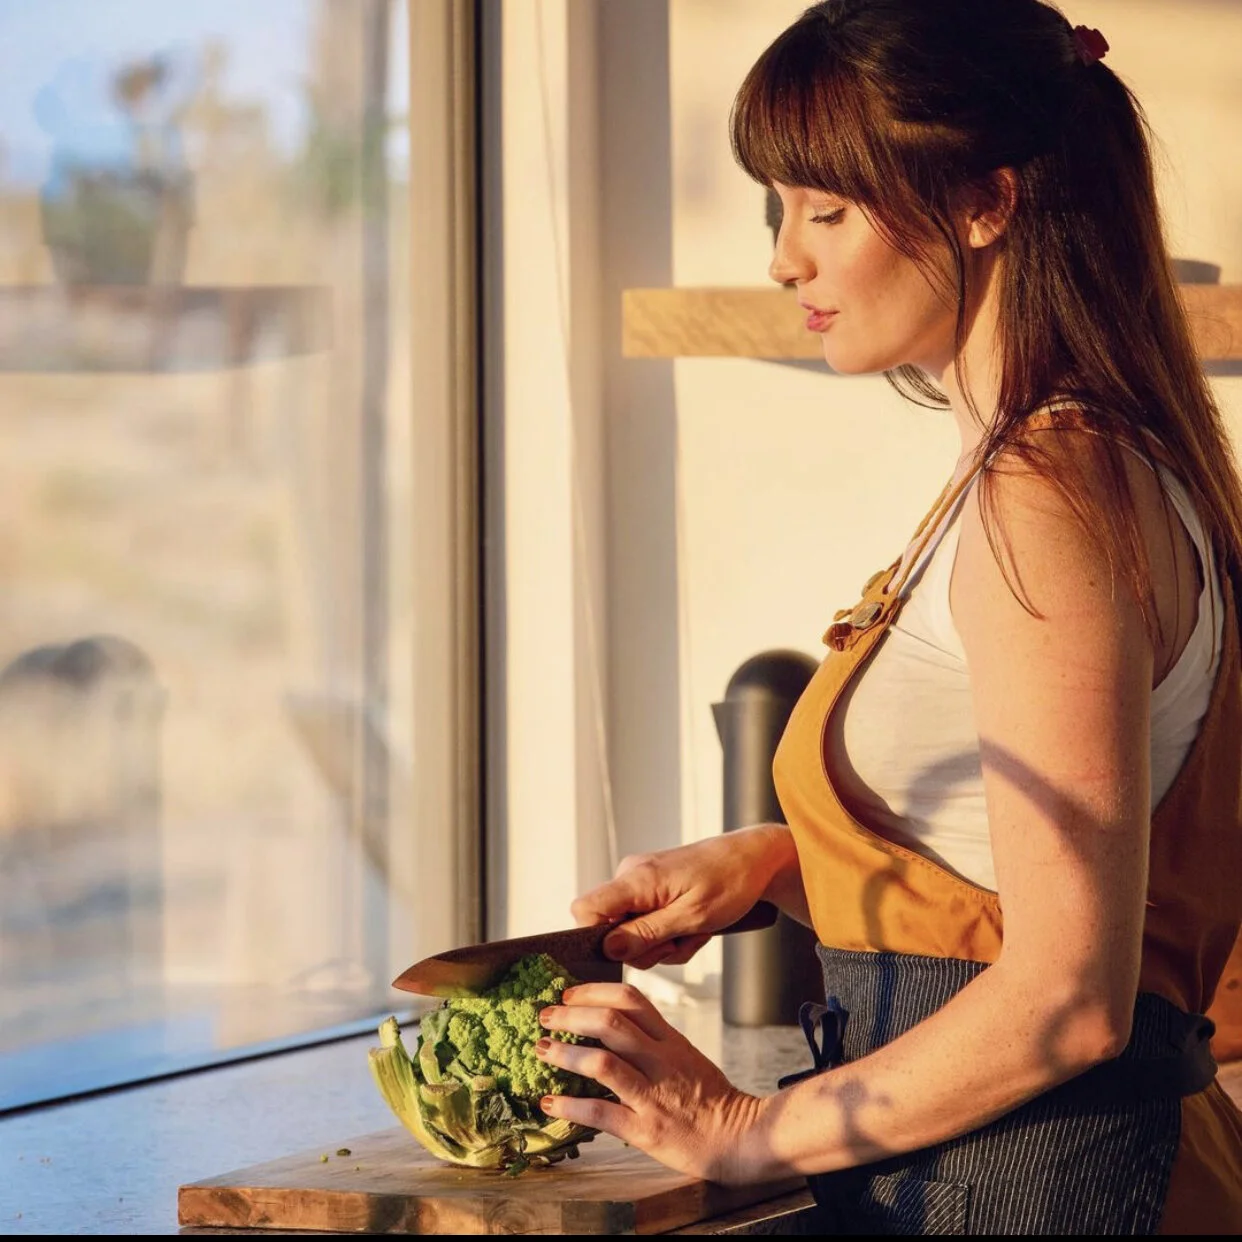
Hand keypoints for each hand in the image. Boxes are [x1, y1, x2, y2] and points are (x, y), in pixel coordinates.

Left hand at [535, 982, 766, 1183]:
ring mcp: (652, 1095)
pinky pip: (601, 1113)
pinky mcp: (645, 1130)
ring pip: (602, 1063)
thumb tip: (608, 1023)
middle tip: (545, 1017)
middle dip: (571, 1016)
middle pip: (610, 1023)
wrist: (741, 1139)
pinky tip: (549, 1102)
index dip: (594, 992)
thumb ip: (652, 1039)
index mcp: (670, 1040)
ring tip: (542, 1051)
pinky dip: (570, 1106)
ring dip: (565, 1054)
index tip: (568, 995)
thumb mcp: (685, 1054)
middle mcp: (660, 1061)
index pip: (631, 999)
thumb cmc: (710, 1097)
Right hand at [571, 824, 795, 968]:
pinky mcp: (653, 891)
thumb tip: (607, 949)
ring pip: (634, 934)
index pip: (585, 909)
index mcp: (636, 878)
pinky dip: (671, 935)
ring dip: (666, 944)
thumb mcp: (691, 917)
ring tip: (695, 931)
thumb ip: (646, 934)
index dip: (597, 938)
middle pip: (612, 931)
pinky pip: (649, 925)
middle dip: (648, 948)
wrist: (754, 859)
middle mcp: (631, 877)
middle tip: (683, 939)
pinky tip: (695, 927)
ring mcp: (642, 884)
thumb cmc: (729, 882)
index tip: (632, 950)